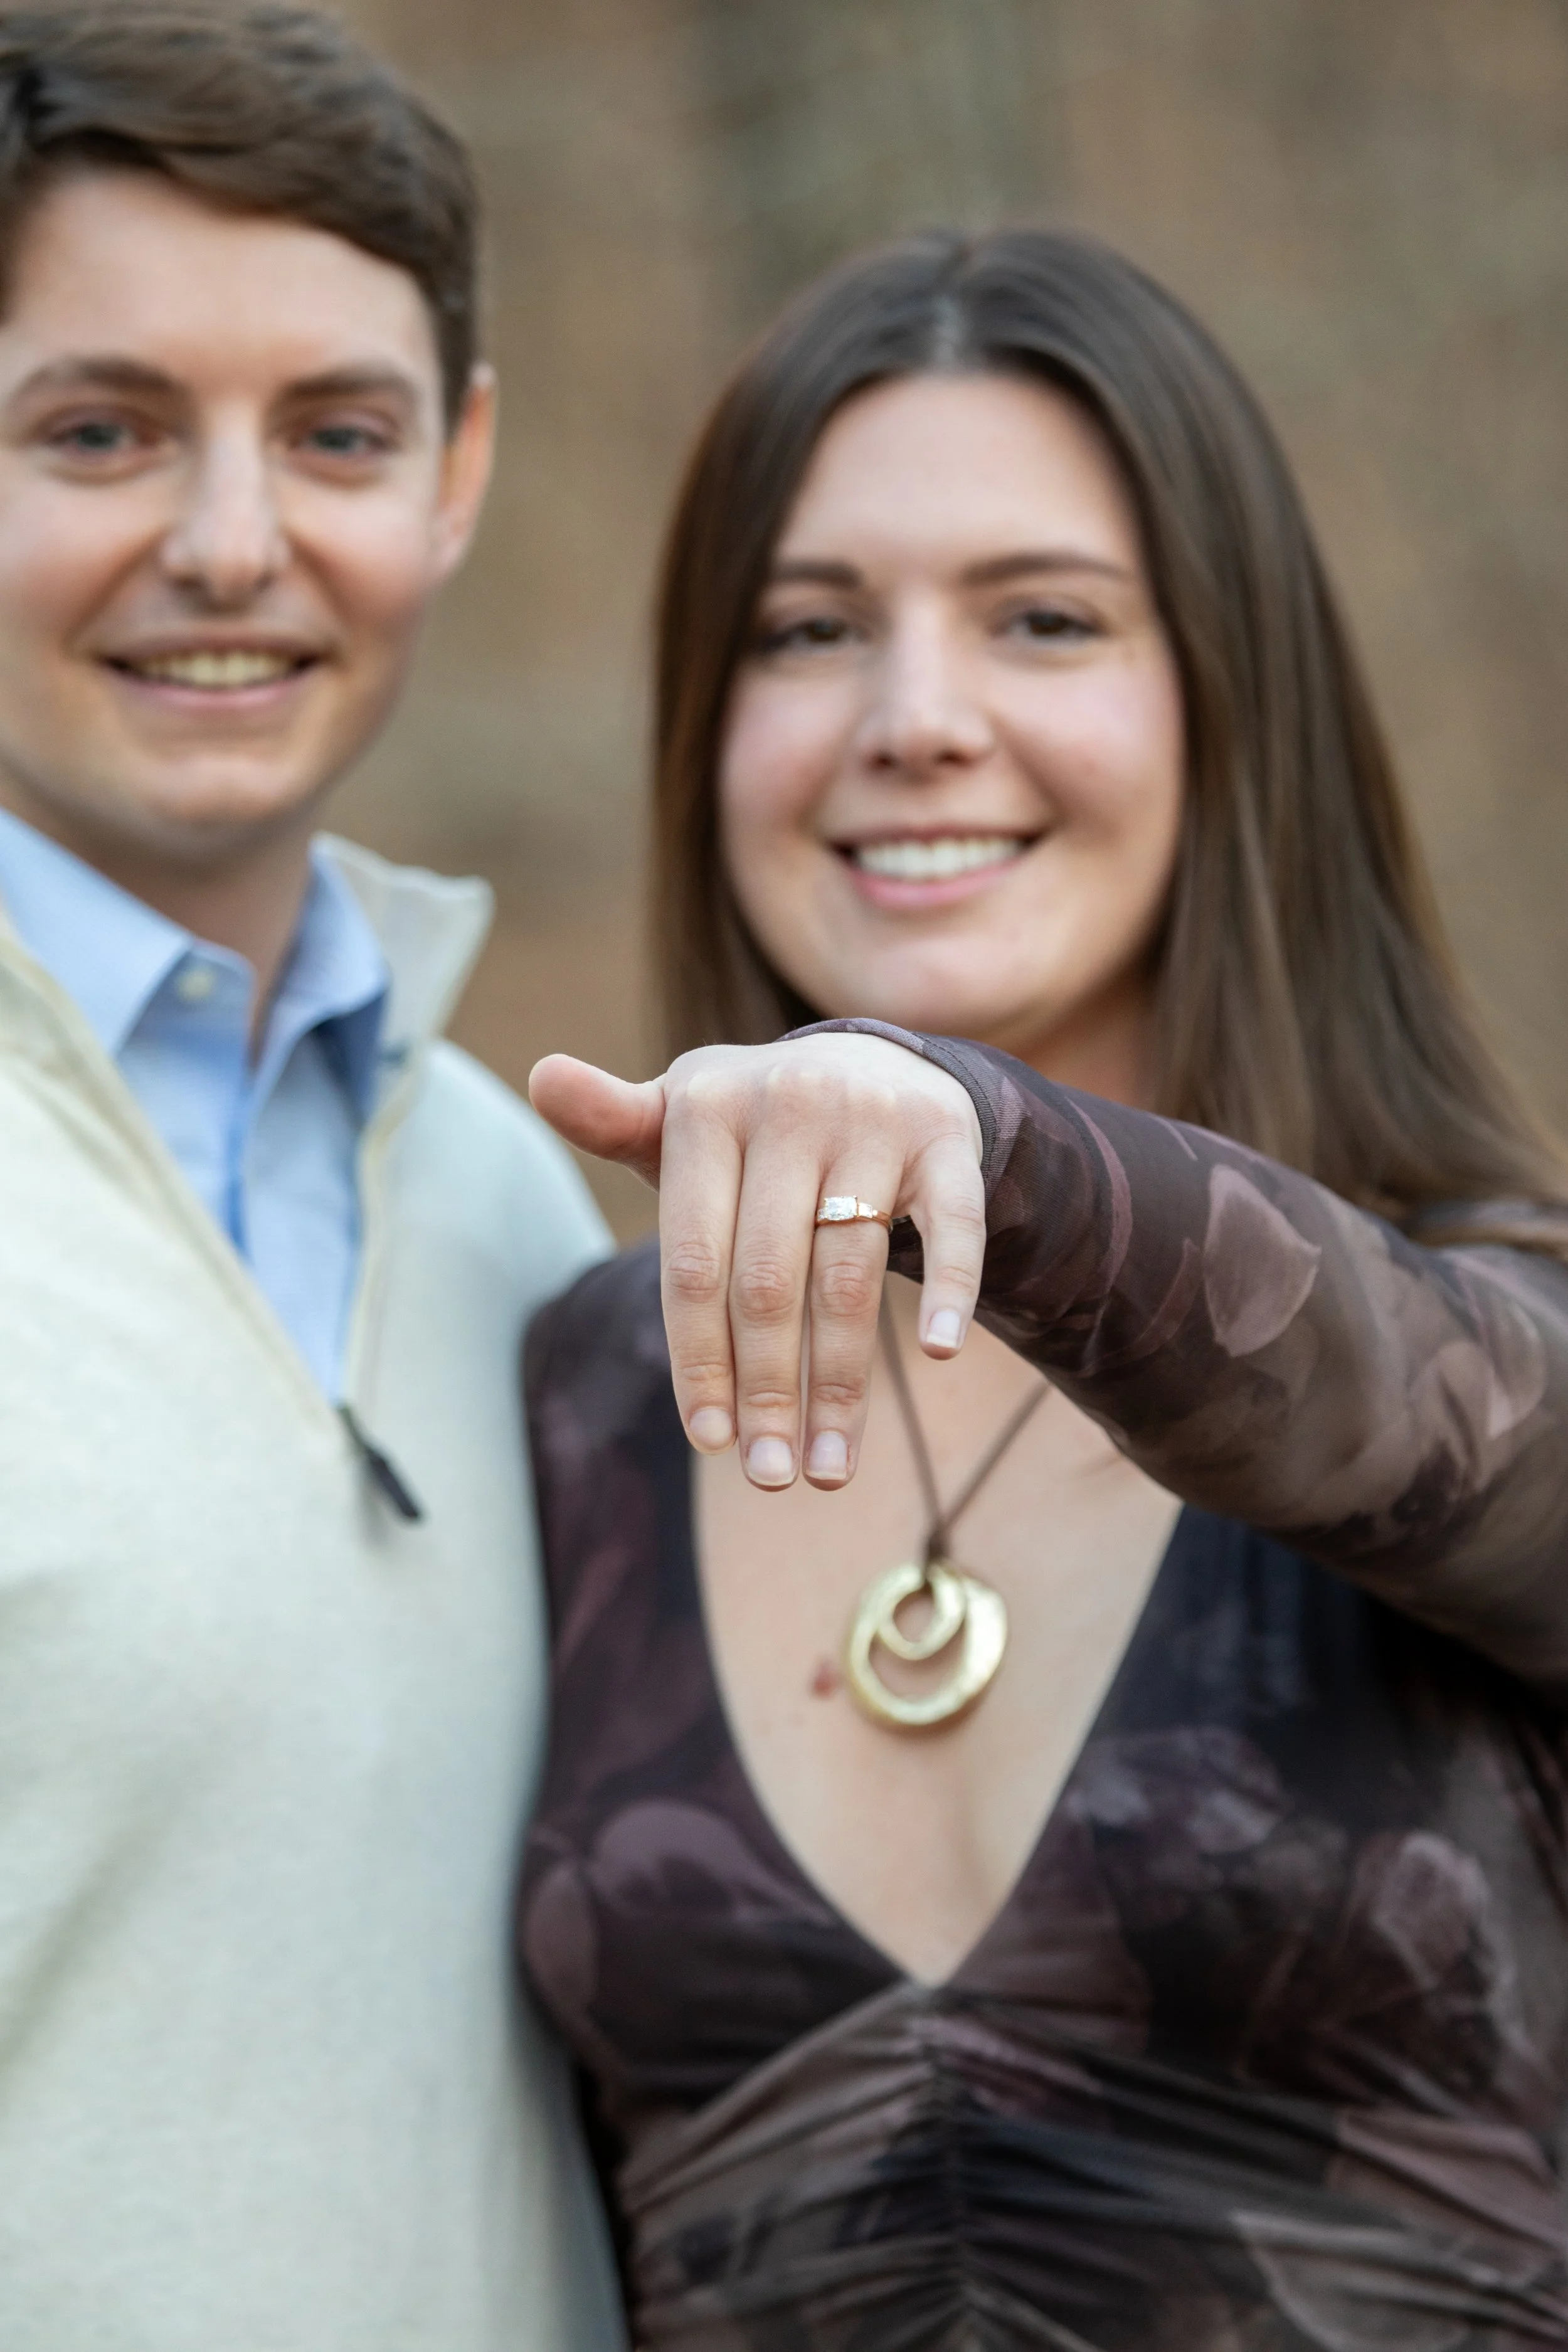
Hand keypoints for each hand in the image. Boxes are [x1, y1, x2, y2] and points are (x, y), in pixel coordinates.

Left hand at [529, 1035, 985, 1489]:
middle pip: (768, 1280)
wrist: (873, 1062)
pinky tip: (940, 1353)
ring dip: (842, 1385)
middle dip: (767, 1391)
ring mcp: (871, 1118)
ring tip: (830, 1468)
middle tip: (768, 1476)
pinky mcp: (943, 1136)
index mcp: (706, 1107)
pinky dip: (950, 1287)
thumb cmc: (753, 1128)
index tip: (710, 1442)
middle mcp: (789, 1103)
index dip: (698, 1359)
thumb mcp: (682, 1121)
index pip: (693, 1261)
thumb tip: (538, 1078)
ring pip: (850, 1273)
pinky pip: (953, 1223)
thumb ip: (612, 1122)